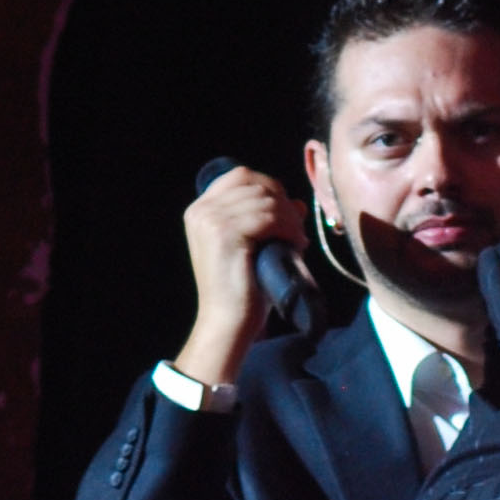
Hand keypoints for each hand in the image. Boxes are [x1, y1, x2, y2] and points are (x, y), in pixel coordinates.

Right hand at [175, 165, 309, 389]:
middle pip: (255, 184)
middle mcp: (202, 211)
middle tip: (298, 228)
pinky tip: (296, 243)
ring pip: (265, 201)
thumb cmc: (241, 291)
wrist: (227, 324)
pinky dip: (288, 228)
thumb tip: (296, 203)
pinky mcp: (226, 234)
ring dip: (289, 218)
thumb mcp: (252, 248)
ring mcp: (212, 221)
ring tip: (298, 240)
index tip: (287, 210)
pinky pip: (268, 218)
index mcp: (201, 210)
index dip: (269, 185)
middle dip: (283, 203)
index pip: (241, 175)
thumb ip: (266, 222)